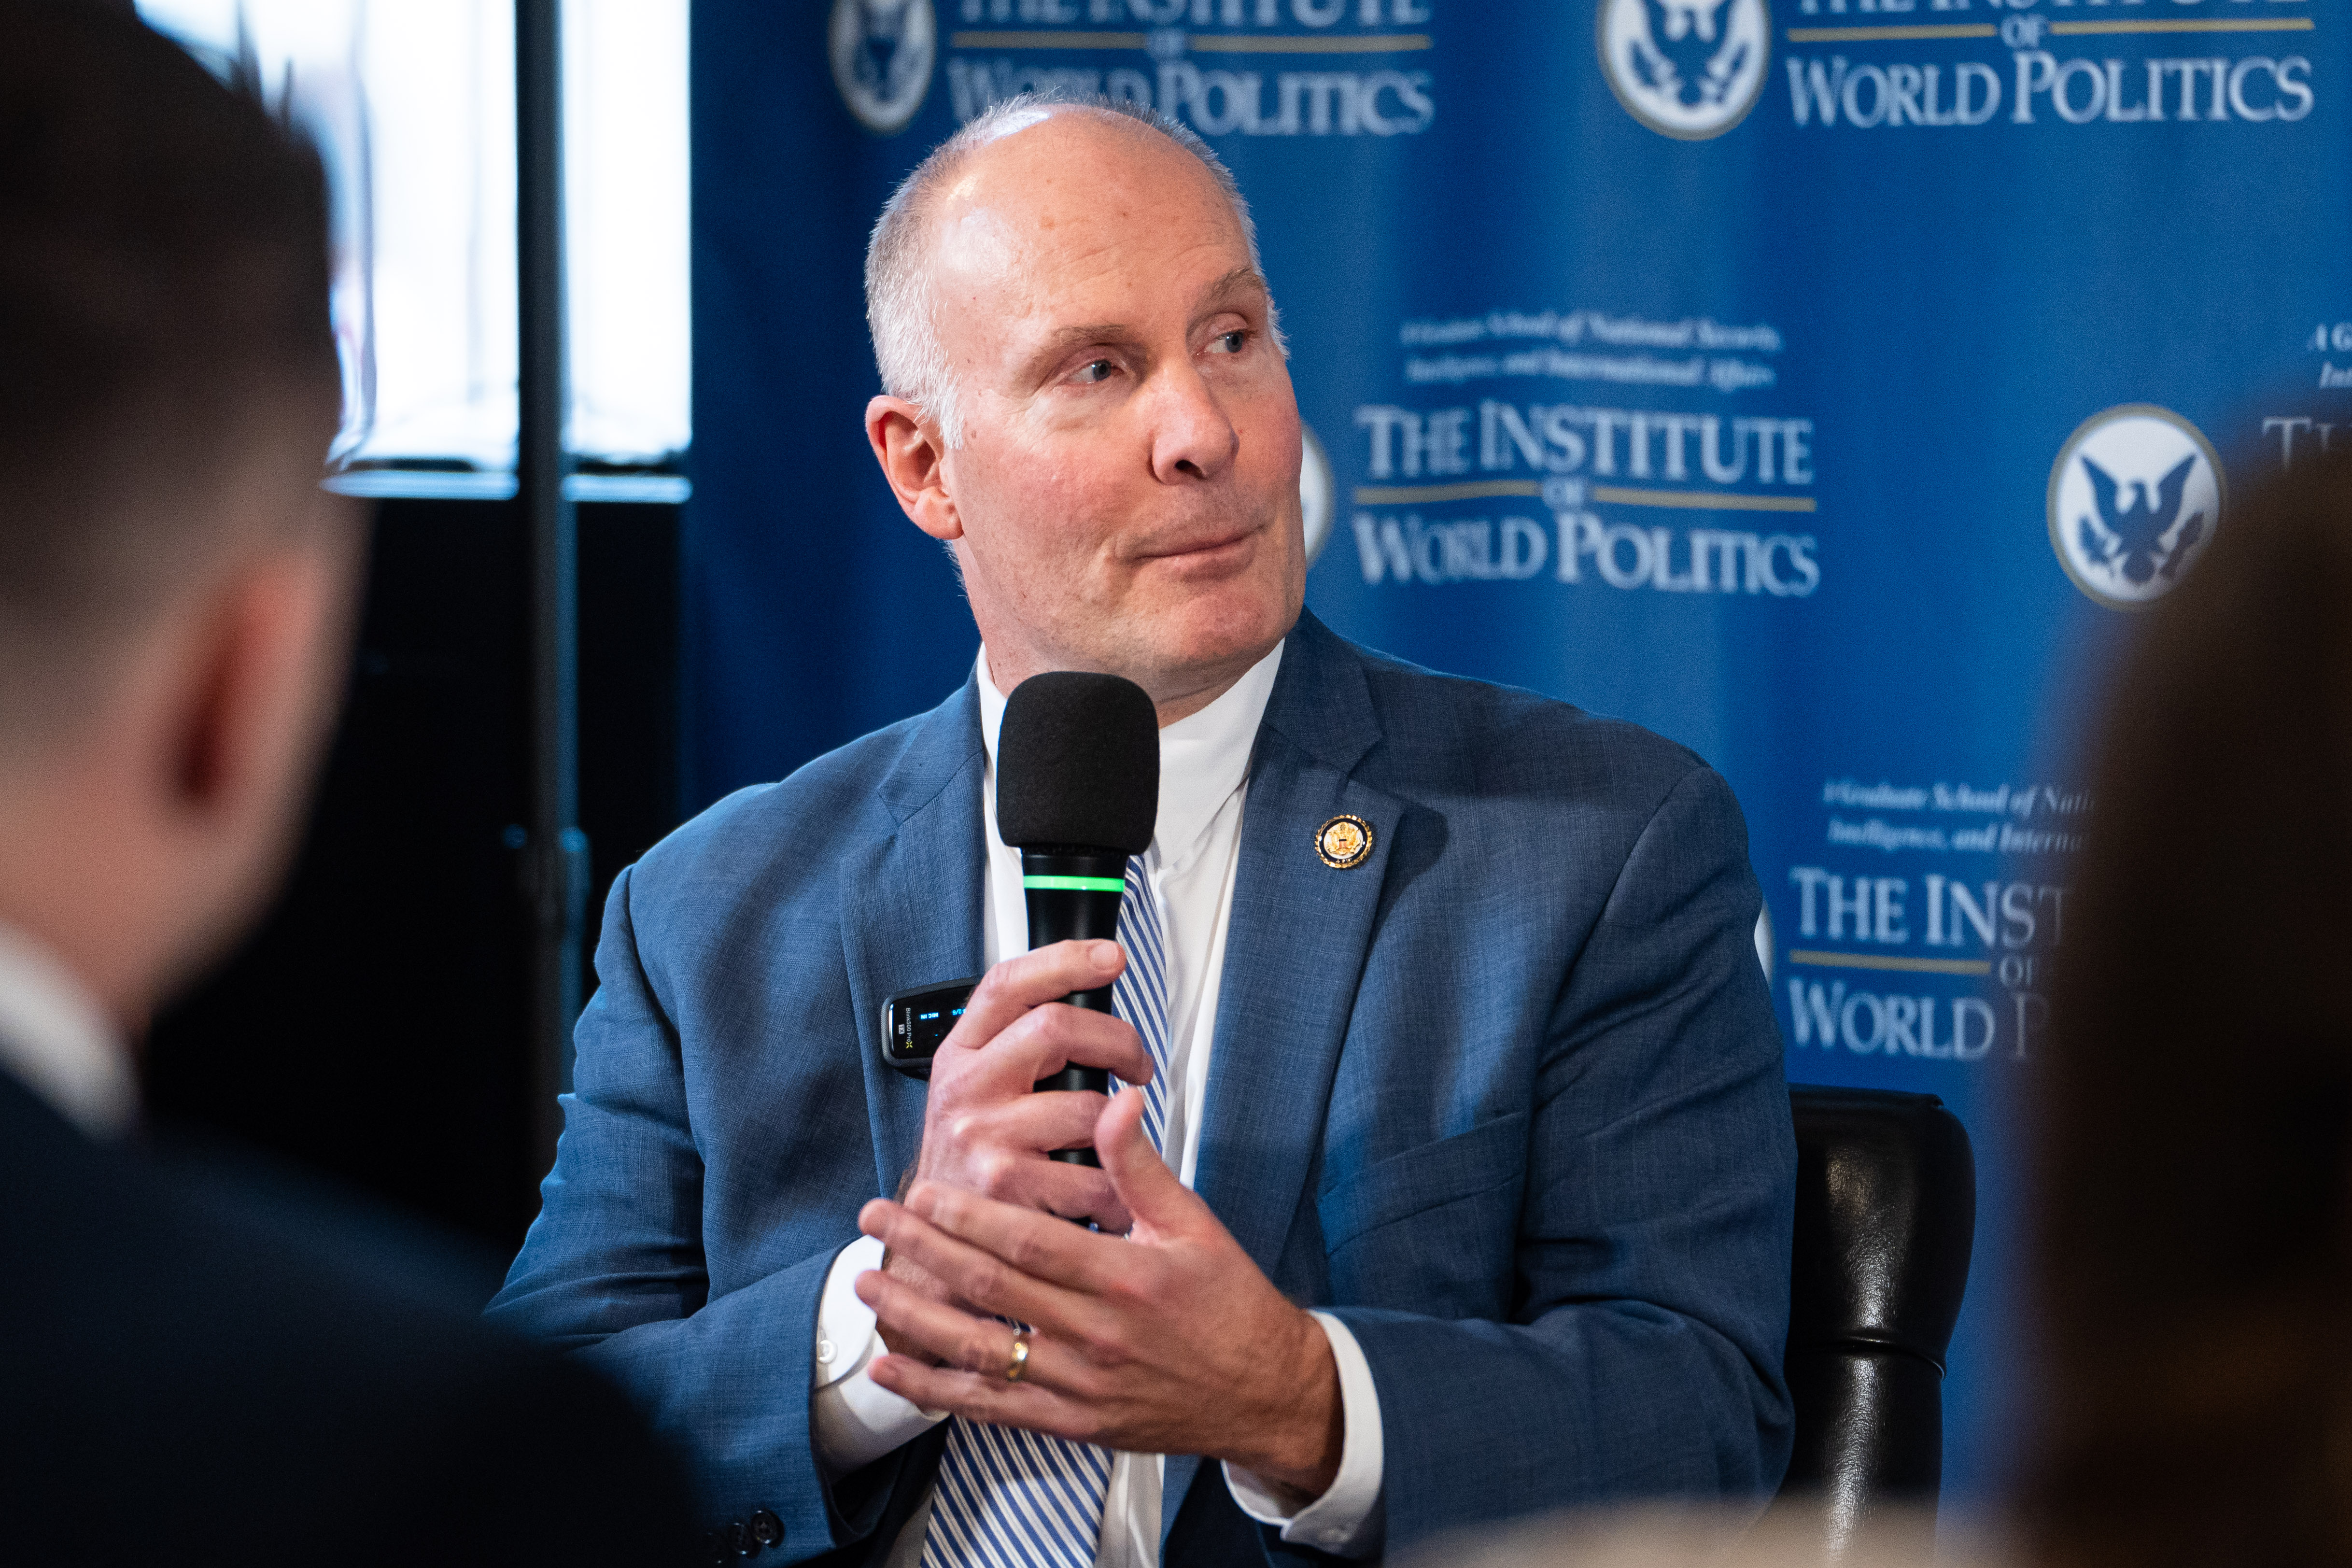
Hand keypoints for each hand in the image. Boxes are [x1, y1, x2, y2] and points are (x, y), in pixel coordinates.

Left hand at [856, 1089, 1345, 1495]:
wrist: (1264, 1393)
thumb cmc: (1229, 1305)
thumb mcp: (1195, 1224)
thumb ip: (1142, 1167)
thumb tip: (1118, 1102)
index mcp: (1125, 1277)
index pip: (1028, 1241)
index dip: (967, 1215)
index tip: (923, 1190)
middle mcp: (1096, 1334)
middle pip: (990, 1289)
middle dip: (924, 1250)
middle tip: (877, 1220)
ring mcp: (1079, 1385)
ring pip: (978, 1351)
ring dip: (914, 1318)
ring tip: (868, 1287)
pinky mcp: (1071, 1422)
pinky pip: (991, 1408)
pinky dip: (936, 1391)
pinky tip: (896, 1370)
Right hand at [880, 941, 1155, 1353]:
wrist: (932, 1250)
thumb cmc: (968, 1168)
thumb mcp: (973, 1096)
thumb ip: (1014, 1053)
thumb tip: (1087, 1012)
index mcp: (960, 1057)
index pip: (1009, 984)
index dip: (1064, 960)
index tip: (1111, 957)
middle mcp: (966, 1089)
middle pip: (1057, 1027)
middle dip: (1118, 1041)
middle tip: (1138, 1065)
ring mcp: (984, 1136)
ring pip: (1088, 1106)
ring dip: (1123, 1132)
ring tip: (1121, 1150)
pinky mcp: (1008, 1188)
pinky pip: (1095, 1175)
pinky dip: (1118, 1192)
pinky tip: (1110, 1198)